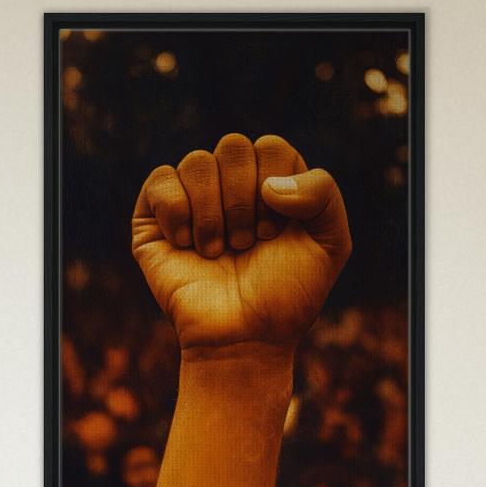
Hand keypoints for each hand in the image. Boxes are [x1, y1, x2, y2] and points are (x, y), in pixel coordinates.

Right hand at [132, 134, 350, 349]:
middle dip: (243, 202)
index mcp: (272, 182)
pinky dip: (178, 214)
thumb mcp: (331, 244)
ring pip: (197, 162)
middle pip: (233, 147)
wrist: (245, 339)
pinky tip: (187, 246)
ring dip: (213, 216)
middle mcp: (231, 183)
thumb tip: (269, 184)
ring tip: (218, 252)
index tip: (274, 234)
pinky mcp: (154, 217)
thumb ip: (324, 193)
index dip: (275, 189)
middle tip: (247, 245)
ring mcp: (192, 197)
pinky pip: (161, 180)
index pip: (271, 147)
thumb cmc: (287, 296)